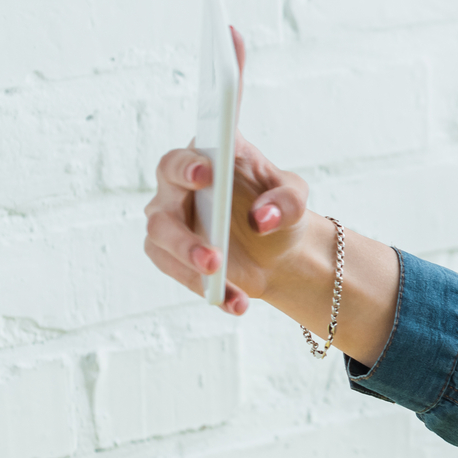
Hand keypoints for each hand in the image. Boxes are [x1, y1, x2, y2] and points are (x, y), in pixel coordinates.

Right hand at [141, 26, 312, 315]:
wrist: (280, 252)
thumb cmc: (280, 208)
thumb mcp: (295, 198)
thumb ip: (287, 200)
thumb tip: (264, 218)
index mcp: (207, 159)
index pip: (185, 154)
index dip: (189, 164)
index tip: (206, 171)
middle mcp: (179, 187)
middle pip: (164, 200)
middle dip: (185, 228)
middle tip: (215, 250)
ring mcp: (170, 221)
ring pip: (162, 239)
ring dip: (190, 260)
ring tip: (221, 275)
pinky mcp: (170, 256)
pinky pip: (179, 274)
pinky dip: (210, 290)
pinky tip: (236, 303)